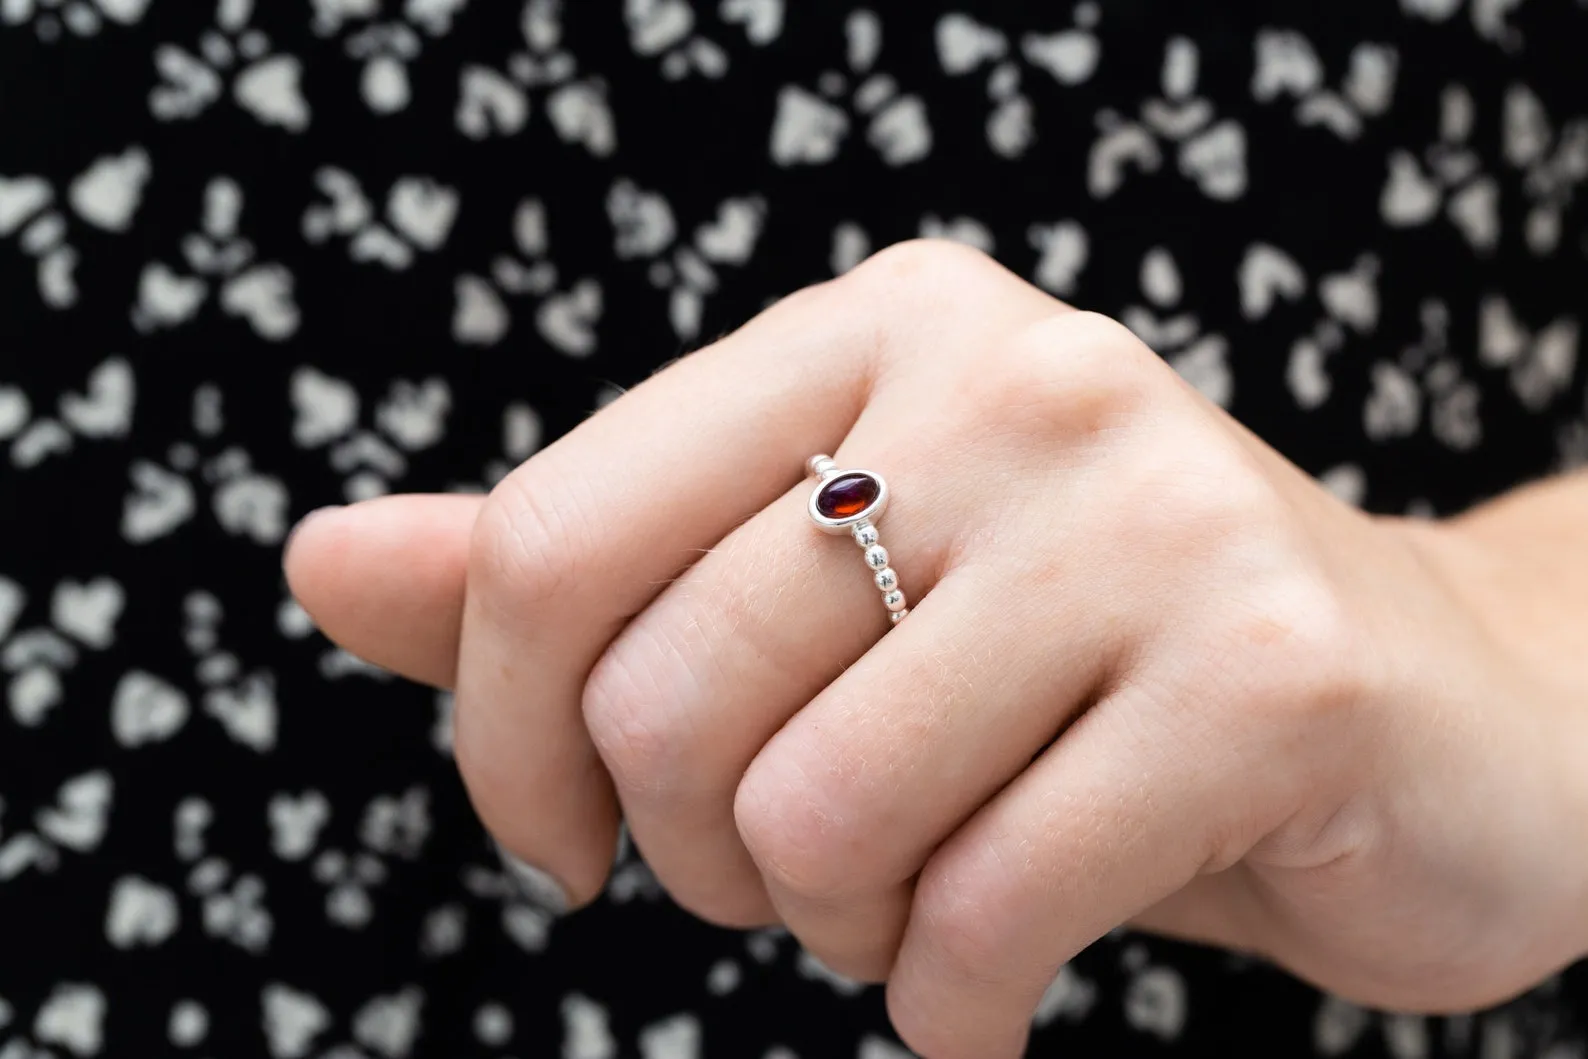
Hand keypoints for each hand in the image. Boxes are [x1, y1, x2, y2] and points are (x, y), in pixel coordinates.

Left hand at [286, 240, 1587, 1058]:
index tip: (558, 843)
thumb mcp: (819, 591)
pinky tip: (987, 989)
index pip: (555, 539)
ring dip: (831, 932)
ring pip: (820, 819)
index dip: (500, 738)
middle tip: (796, 878)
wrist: (1426, 712)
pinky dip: (947, 1006)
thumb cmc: (1074, 664)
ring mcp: (1153, 513)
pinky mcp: (1269, 670)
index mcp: (877, 330)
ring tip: (918, 905)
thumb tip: (318, 563)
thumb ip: (571, 577)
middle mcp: (1015, 377)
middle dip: (702, 859)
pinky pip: (983, 910)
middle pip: (673, 699)